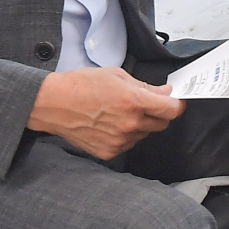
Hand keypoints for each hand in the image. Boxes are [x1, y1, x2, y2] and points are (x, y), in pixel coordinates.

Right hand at [27, 68, 183, 159]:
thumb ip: (146, 87)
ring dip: (140, 125)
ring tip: (119, 114)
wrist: (52, 103)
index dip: (176, 105)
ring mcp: (119, 140)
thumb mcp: (118, 76)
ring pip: (144, 135)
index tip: (174, 102)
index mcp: (135, 101)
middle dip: (158, 114)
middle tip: (143, 105)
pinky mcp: (108, 152)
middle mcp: (130, 123)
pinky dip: (125, 136)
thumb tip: (166, 93)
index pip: (172, 110)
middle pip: (162, 124)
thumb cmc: (82, 85)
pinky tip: (109, 125)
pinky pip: (128, 145)